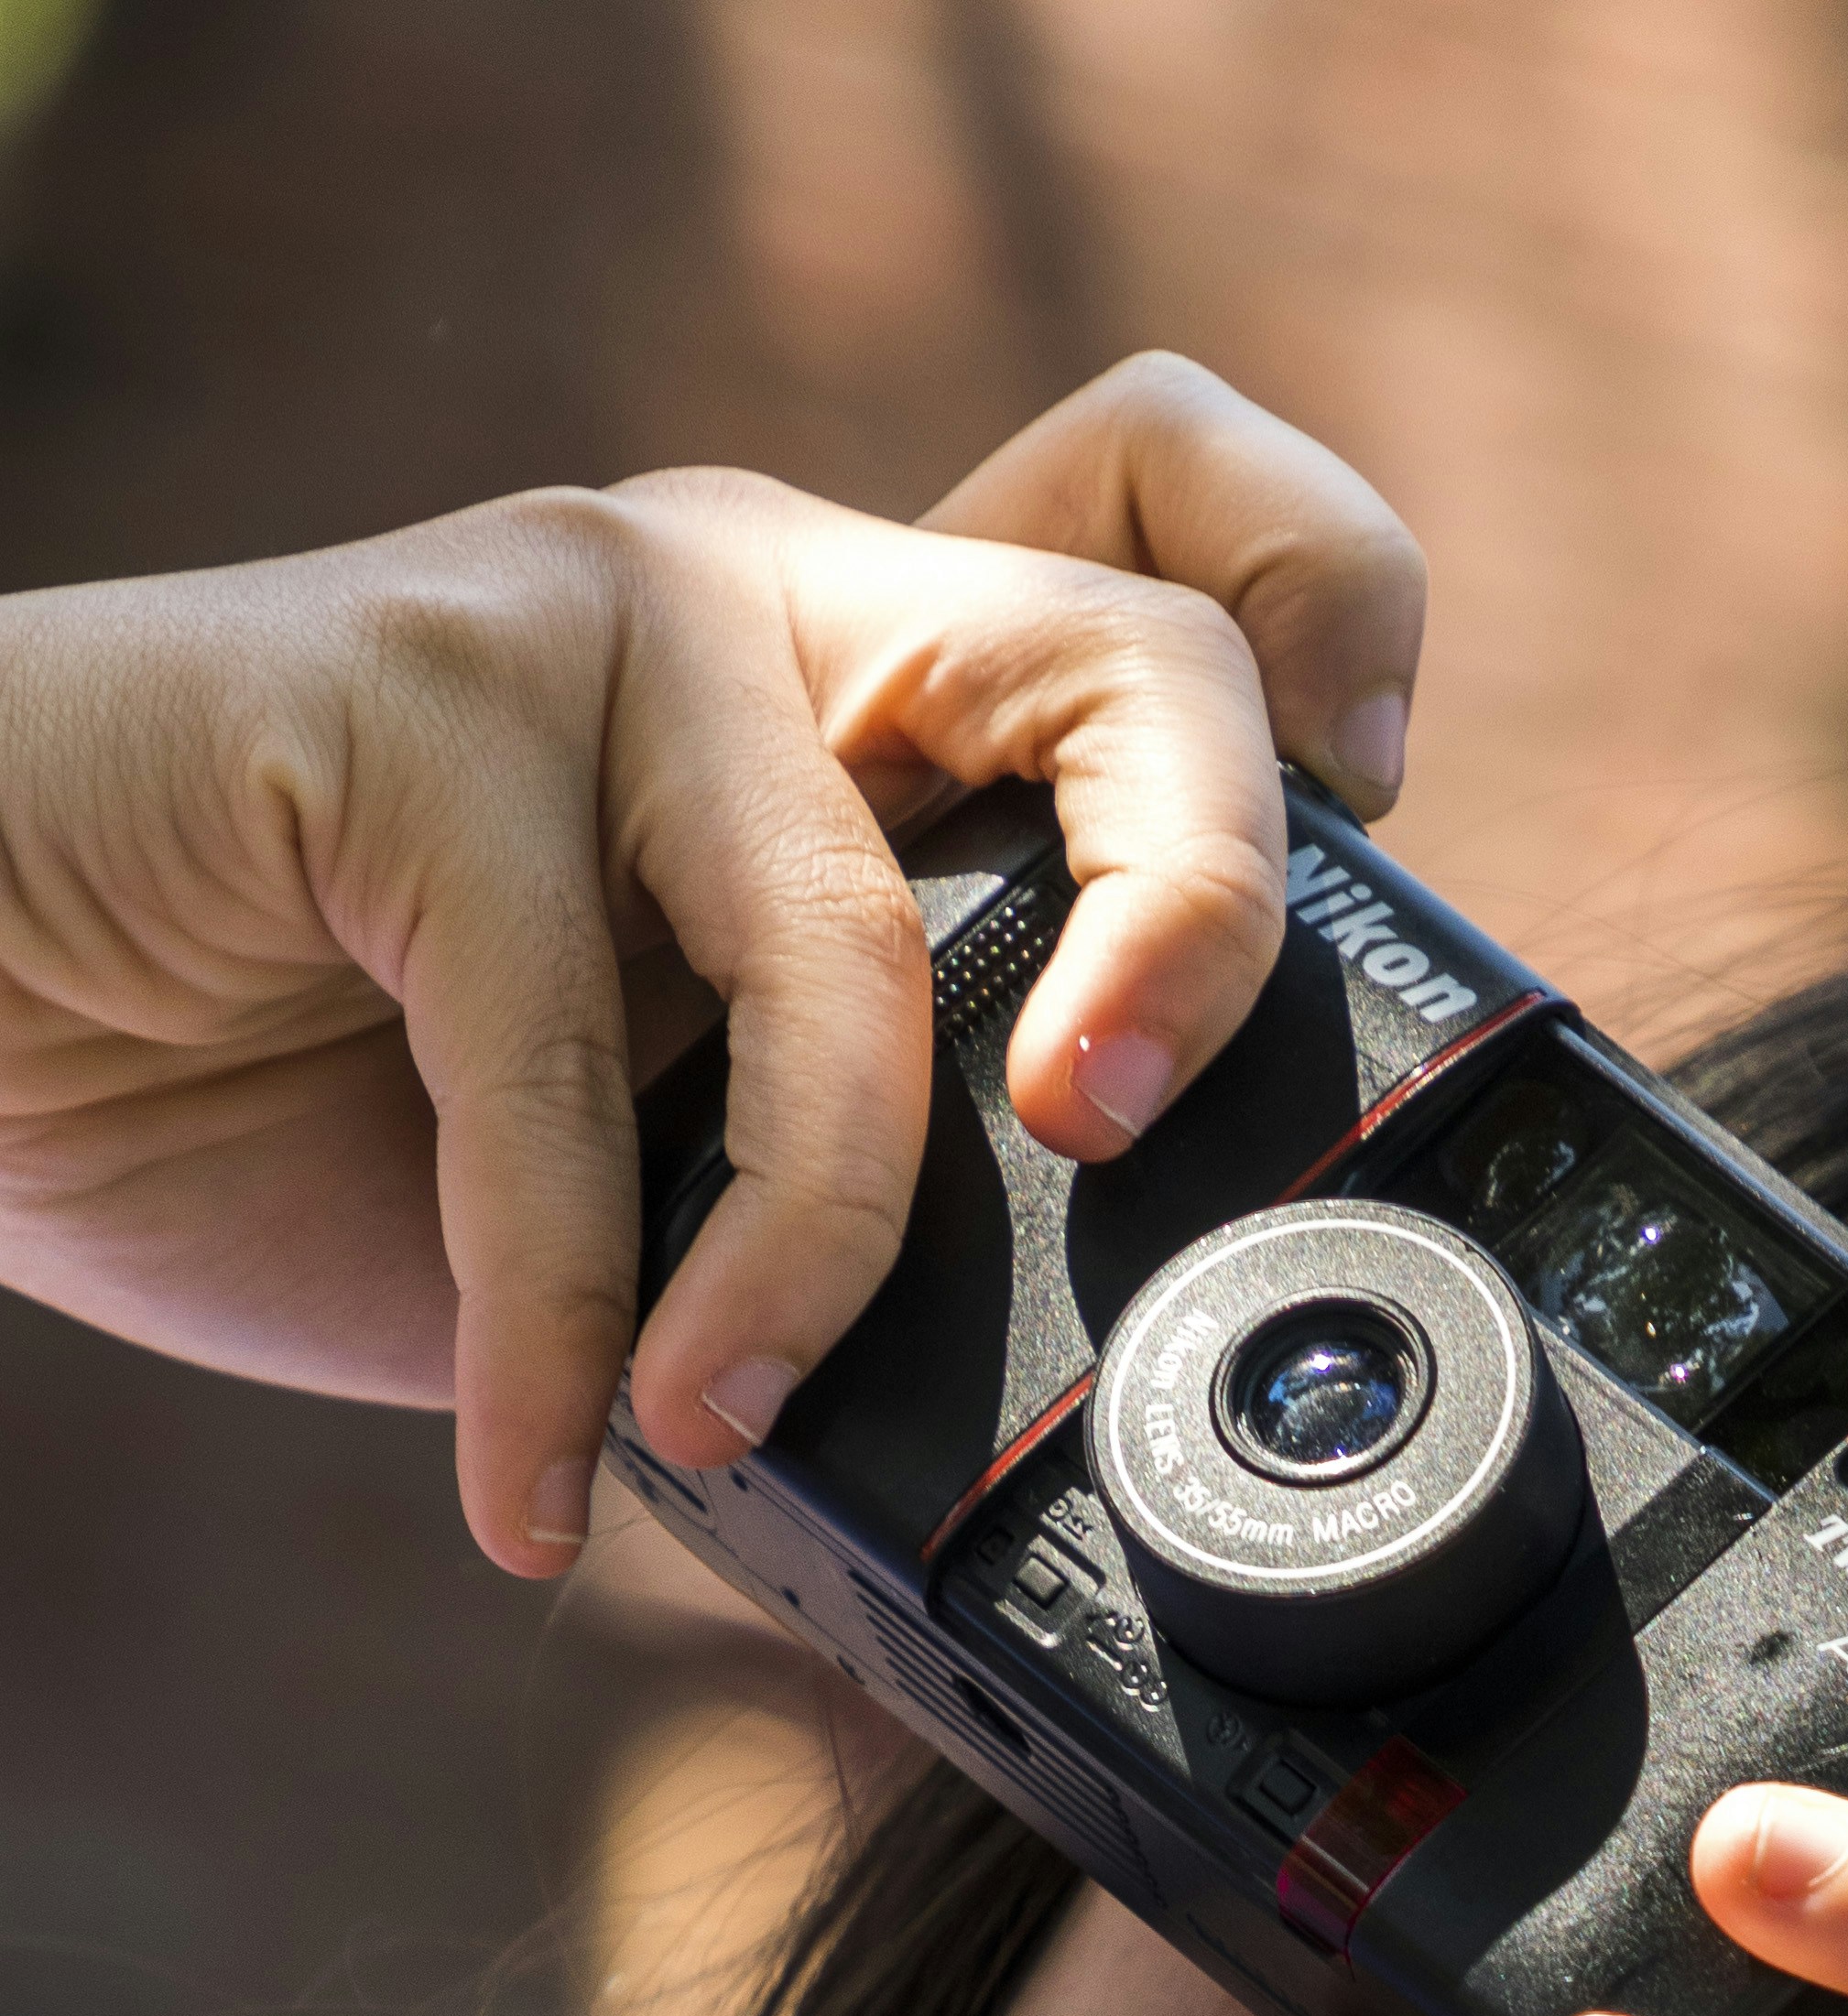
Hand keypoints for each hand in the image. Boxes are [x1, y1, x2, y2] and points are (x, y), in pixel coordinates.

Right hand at [0, 355, 1421, 1568]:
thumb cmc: (299, 1093)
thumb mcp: (646, 1190)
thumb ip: (843, 1242)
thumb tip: (1047, 1482)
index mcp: (870, 689)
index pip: (1178, 533)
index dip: (1332, 623)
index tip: (1380, 803)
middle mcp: (772, 607)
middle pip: (1131, 658)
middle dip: (1199, 915)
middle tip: (1116, 1139)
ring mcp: (592, 620)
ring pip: (852, 938)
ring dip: (811, 1245)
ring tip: (717, 1416)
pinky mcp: (404, 697)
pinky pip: (568, 1069)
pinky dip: (555, 1328)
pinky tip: (525, 1479)